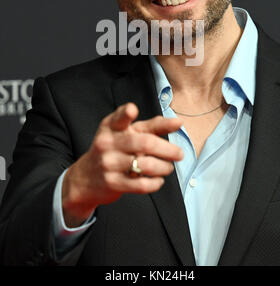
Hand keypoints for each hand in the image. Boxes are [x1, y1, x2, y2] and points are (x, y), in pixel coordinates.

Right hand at [62, 102, 183, 226]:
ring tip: (169, 167)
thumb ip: (150, 126)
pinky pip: (141, 185)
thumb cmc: (113, 149)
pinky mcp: (112, 183)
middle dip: (168, 149)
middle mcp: (108, 143)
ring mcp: (109, 163)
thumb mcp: (124, 133)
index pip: (119, 118)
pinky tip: (159, 180)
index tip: (133, 110)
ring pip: (146, 164)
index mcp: (111, 127)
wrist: (84, 178)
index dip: (126, 114)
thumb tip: (178, 122)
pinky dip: (155, 183)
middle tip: (180, 154)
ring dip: (164, 167)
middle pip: (145, 143)